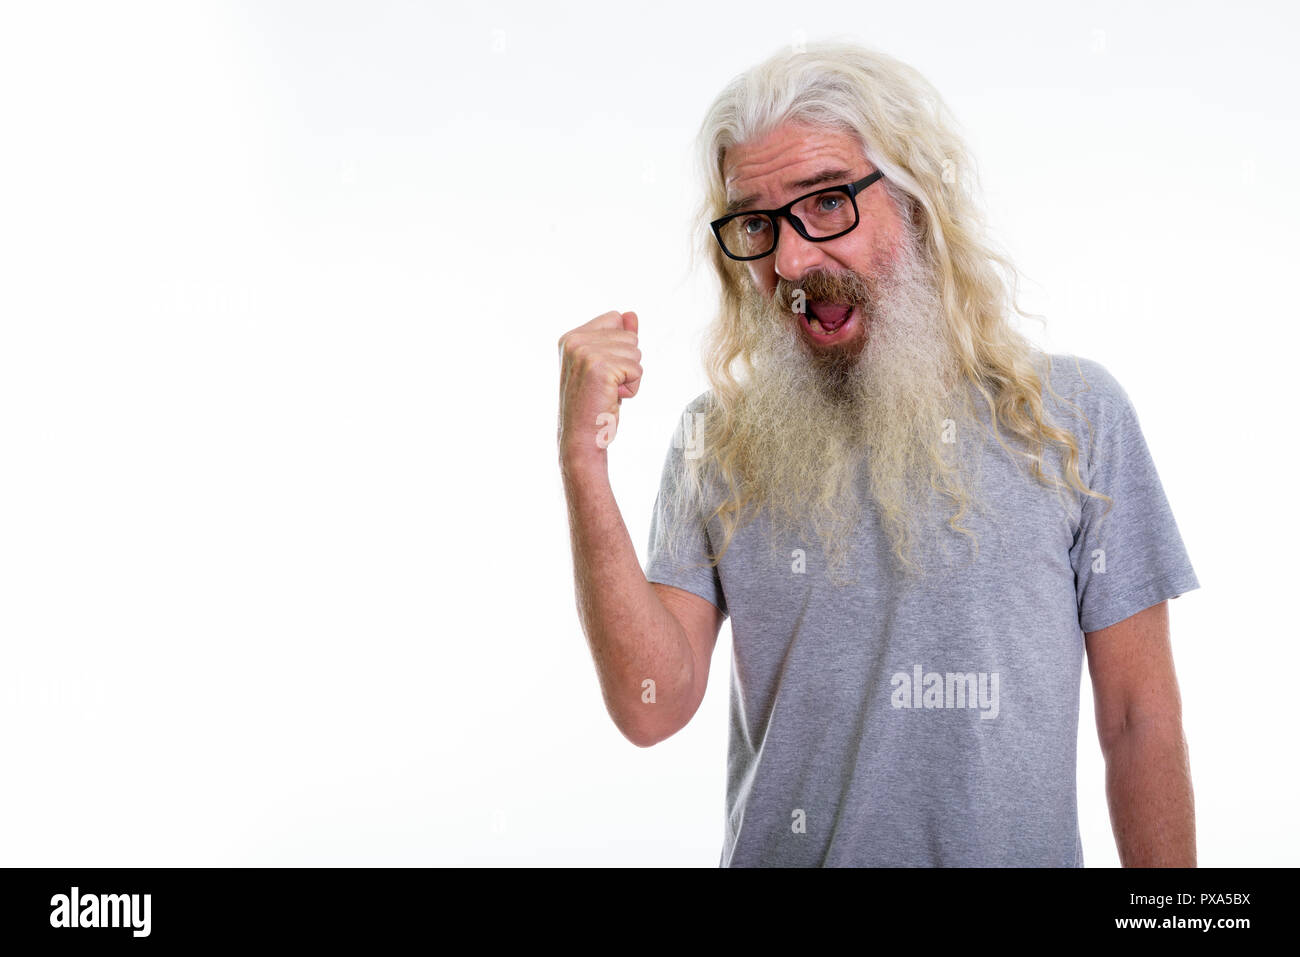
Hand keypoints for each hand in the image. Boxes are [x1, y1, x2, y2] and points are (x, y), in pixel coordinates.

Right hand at [557, 310, 641, 462]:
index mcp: (570, 337)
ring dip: (630, 377)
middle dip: (627, 364)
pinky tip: (612, 399)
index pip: (615, 319)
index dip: (619, 348)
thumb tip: (631, 314)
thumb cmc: (594, 405)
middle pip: (629, 336)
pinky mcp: (600, 367)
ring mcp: (585, 353)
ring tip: (608, 393)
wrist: (581, 439)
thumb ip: (617, 338)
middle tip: (605, 387)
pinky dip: (632, 388)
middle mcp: (574, 341)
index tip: (601, 373)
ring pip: (636, 352)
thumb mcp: (606, 366)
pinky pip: (637, 369)